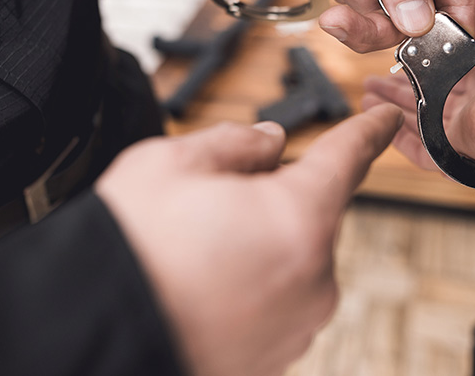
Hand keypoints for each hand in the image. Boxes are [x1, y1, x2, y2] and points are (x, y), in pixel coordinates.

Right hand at [95, 104, 402, 375]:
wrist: (90, 335)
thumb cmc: (129, 253)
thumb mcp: (173, 164)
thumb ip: (236, 144)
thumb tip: (268, 142)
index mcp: (298, 218)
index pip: (347, 158)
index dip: (367, 133)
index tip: (384, 122)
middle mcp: (313, 277)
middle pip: (311, 212)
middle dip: (275, 197)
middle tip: (210, 205)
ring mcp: (297, 324)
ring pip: (293, 257)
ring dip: (261, 244)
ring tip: (196, 253)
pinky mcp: (276, 356)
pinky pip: (278, 301)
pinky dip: (252, 286)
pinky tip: (203, 286)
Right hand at [364, 0, 474, 165]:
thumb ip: (455, 19)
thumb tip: (434, 21)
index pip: (440, 69)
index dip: (413, 64)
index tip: (389, 59)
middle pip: (426, 98)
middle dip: (395, 91)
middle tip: (370, 84)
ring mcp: (467, 124)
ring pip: (420, 123)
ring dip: (392, 113)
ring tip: (366, 102)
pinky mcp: (459, 147)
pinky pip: (424, 150)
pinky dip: (398, 140)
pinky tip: (378, 123)